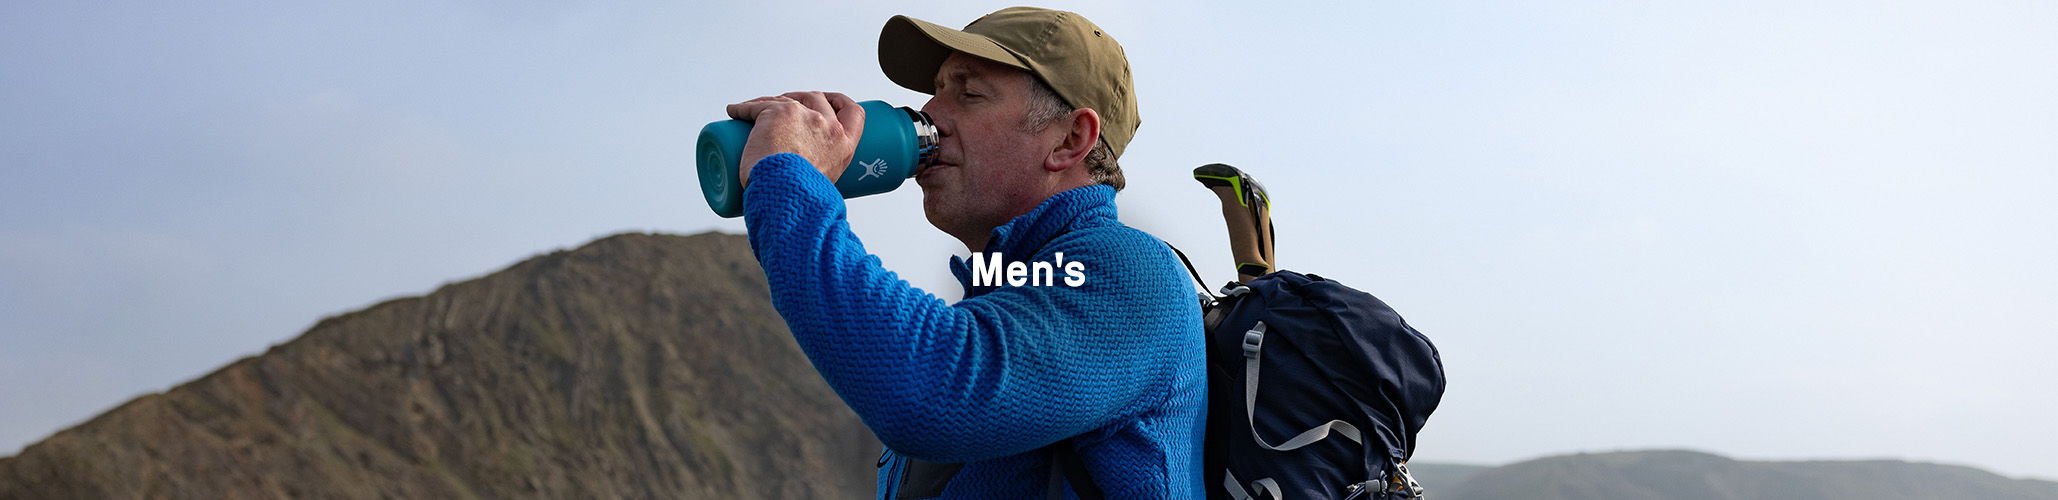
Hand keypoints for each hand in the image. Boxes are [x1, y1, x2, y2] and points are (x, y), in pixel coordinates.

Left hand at [725, 91, 865, 186]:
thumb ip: (817, 183)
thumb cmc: (799, 201)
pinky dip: (743, 108)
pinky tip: (735, 112)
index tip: (828, 103)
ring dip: (773, 102)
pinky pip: (757, 106)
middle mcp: (828, 127)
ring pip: (787, 99)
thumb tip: (800, 192)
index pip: (854, 112)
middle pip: (817, 98)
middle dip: (801, 99)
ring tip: (757, 111)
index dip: (840, 102)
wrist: (784, 198)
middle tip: (785, 109)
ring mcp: (803, 117)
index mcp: (844, 146)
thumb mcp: (821, 187)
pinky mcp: (777, 113)